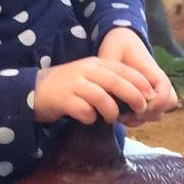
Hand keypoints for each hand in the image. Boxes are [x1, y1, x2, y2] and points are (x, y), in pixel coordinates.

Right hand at [33, 56, 154, 125]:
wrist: (32, 90)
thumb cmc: (66, 87)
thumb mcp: (89, 77)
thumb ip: (108, 82)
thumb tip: (137, 96)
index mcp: (94, 64)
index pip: (122, 69)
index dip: (140, 82)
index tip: (151, 95)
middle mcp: (85, 71)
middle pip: (115, 81)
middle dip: (133, 96)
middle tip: (140, 109)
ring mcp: (73, 84)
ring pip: (101, 96)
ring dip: (112, 110)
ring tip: (112, 119)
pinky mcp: (62, 99)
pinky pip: (83, 110)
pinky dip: (90, 117)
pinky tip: (90, 120)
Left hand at [97, 27, 177, 124]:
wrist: (120, 40)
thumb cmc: (117, 46)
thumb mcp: (112, 53)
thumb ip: (114, 72)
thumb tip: (117, 93)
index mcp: (152, 71)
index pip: (166, 90)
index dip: (156, 103)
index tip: (137, 109)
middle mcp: (157, 82)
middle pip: (169, 103)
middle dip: (150, 113)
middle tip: (128, 115)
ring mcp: (153, 90)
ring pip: (160, 111)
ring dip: (145, 118)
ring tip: (123, 117)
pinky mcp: (145, 98)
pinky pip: (150, 114)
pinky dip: (139, 119)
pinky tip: (122, 117)